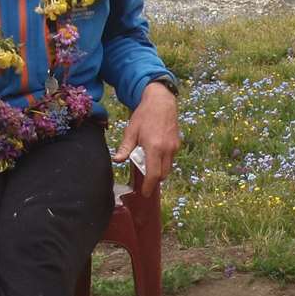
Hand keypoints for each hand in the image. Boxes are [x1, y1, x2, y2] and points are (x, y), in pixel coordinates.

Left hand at [113, 81, 179, 196]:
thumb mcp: (131, 131)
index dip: (149, 187)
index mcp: (154, 147)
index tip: (145, 193)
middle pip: (163, 174)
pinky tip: (154, 153)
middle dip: (154, 179)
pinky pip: (171, 159)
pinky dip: (163, 161)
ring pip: (168, 167)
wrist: (161, 101)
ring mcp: (174, 147)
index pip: (153, 174)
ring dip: (159, 170)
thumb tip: (117, 161)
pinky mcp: (177, 143)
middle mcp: (167, 149)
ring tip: (148, 162)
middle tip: (144, 177)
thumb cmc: (144, 115)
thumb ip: (125, 148)